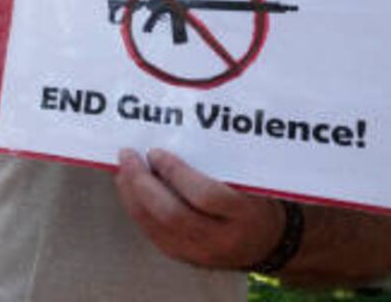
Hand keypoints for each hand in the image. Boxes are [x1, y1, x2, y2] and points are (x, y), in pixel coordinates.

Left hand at [113, 148, 284, 270]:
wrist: (268, 243)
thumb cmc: (257, 201)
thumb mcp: (252, 180)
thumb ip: (222, 162)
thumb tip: (177, 132)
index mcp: (244, 215)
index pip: (205, 196)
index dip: (176, 173)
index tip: (156, 152)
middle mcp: (221, 240)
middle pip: (173, 215)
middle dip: (143, 183)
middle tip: (128, 156)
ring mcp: (201, 254)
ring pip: (157, 227)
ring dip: (132, 196)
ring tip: (122, 170)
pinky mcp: (184, 258)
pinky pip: (153, 235)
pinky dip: (136, 210)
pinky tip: (129, 190)